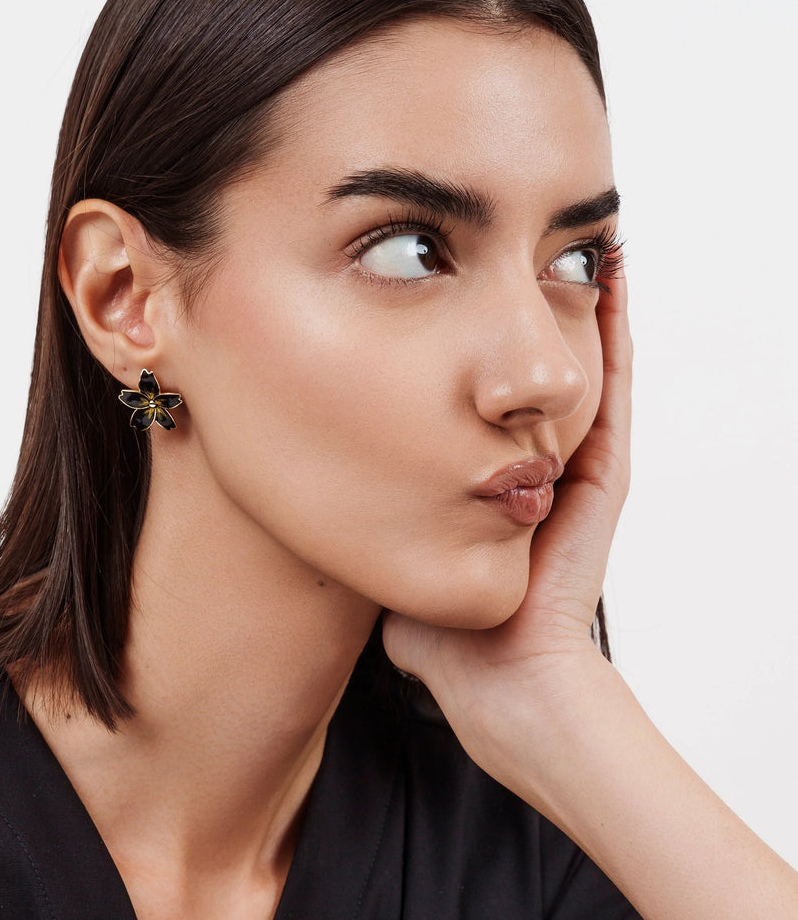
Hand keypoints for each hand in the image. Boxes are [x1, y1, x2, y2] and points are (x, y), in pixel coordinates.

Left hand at [381, 266, 632, 784]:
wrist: (500, 687)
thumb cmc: (446, 649)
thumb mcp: (389, 567)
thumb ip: (356, 532)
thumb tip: (305, 508)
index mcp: (495, 486)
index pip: (483, 399)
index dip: (467, 345)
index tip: (441, 290)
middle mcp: (541, 470)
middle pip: (535, 368)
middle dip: (523, 304)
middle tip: (510, 234)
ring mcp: (576, 470)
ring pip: (581, 364)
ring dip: (575, 300)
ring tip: (568, 231)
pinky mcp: (601, 478)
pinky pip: (614, 389)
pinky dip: (614, 331)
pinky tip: (610, 275)